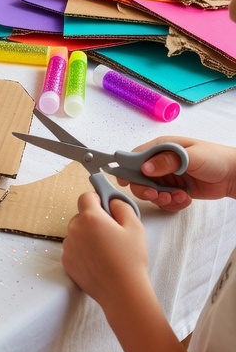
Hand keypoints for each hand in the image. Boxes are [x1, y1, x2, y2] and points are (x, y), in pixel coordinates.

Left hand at [62, 190, 151, 311]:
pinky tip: (98, 262)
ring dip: (87, 236)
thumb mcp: (135, 226)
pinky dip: (82, 251)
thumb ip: (122, 206)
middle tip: (111, 234)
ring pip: (77, 233)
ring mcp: (68, 247)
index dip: (97, 200)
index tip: (107, 209)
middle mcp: (74, 229)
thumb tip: (112, 201)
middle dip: (94, 220)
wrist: (122, 292)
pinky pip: (73, 248)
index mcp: (90, 218)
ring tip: (106, 251)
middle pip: (81, 216)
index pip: (86, 197)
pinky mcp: (66, 262)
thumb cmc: (130, 259)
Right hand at [120, 137, 235, 208]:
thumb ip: (168, 161)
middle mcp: (161, 163)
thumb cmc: (214, 158)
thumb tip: (145, 167)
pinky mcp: (175, 190)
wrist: (233, 175)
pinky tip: (185, 198)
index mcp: (161, 148)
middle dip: (146, 190)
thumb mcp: (191, 156)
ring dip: (162, 198)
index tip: (125, 182)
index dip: (127, 169)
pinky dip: (172, 203)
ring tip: (178, 197)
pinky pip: (165, 201)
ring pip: (152, 193)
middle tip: (157, 195)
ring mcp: (167, 177)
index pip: (135, 157)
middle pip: (139, 178)